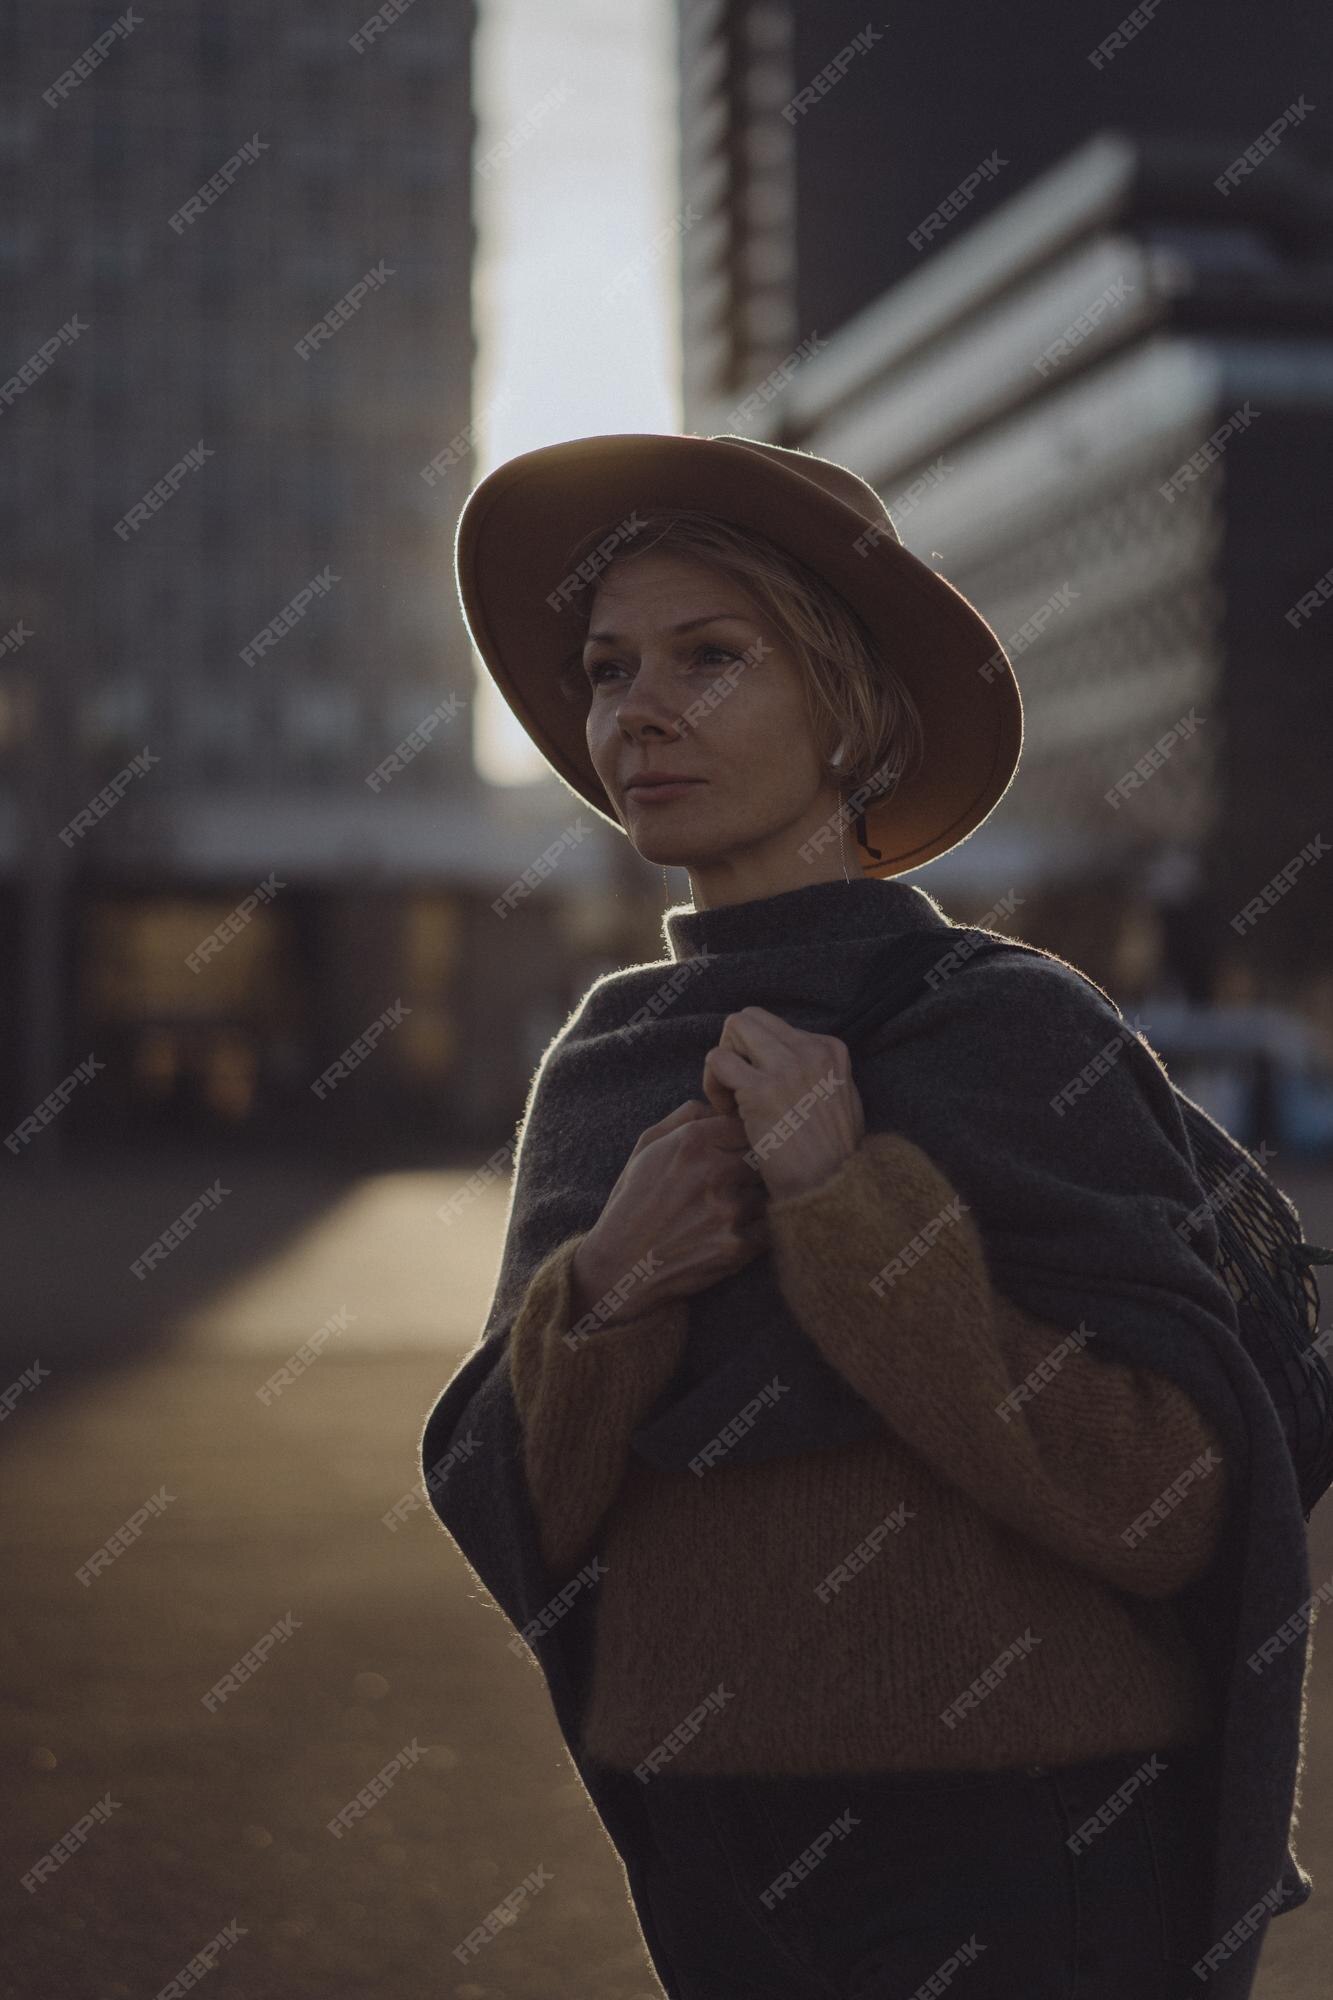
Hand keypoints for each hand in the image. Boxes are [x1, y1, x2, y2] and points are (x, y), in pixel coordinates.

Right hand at [570, 1098, 769, 1329]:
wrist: (621, 1267)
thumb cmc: (634, 1201)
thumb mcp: (646, 1147)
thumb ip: (685, 1117)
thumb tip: (720, 1107)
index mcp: (692, 1141)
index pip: (745, 1123)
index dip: (741, 1139)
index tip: (732, 1153)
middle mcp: (713, 1171)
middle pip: (764, 1155)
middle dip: (753, 1168)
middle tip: (736, 1182)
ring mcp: (728, 1210)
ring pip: (768, 1191)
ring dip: (755, 1200)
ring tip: (726, 1211)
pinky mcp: (737, 1246)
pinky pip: (769, 1227)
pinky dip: (757, 1230)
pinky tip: (731, 1233)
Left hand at [701, 1006, 864, 1201]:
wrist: (831, 1189)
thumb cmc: (831, 1157)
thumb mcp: (839, 1101)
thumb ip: (815, 1074)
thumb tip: (780, 1061)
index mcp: (830, 1049)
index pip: (774, 1026)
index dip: (756, 1056)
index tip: (760, 1090)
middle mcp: (811, 1050)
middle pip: (750, 1019)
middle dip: (734, 1049)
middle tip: (735, 1088)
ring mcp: (787, 1067)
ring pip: (733, 1029)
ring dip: (722, 1063)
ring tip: (731, 1101)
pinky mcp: (762, 1089)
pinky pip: (717, 1061)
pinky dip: (713, 1084)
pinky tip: (728, 1114)